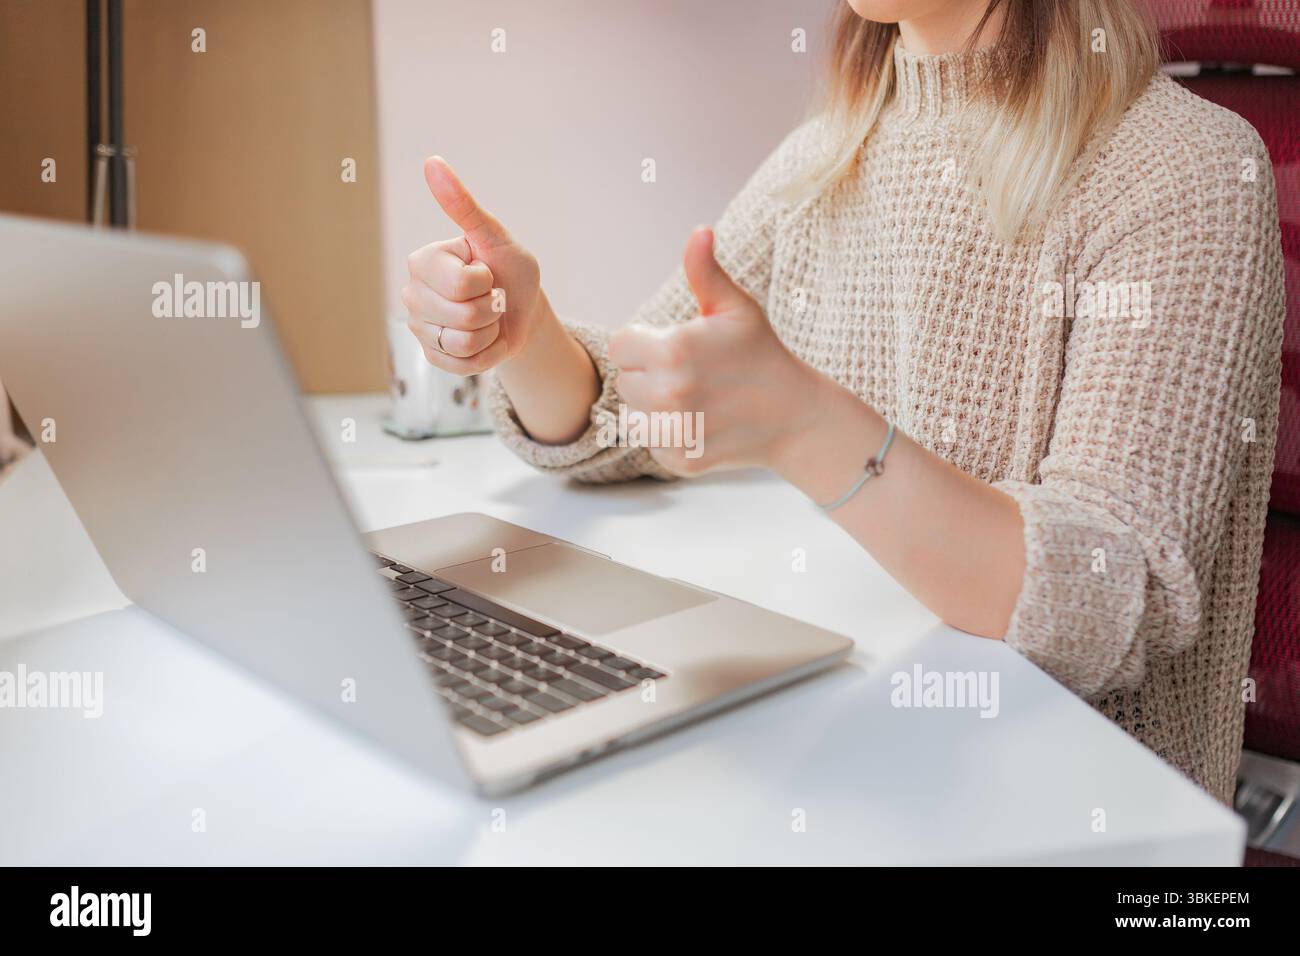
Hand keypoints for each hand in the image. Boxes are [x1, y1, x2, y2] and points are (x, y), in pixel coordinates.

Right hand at [404, 156, 542, 374]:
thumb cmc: (508, 268)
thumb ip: (464, 206)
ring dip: (490, 332)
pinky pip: (466, 365)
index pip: (462, 284)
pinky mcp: (433, 357)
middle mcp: (412, 294)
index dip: (487, 282)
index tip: (486, 272)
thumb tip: (432, 162)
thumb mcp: (494, 236)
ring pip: (465, 343)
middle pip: (465, 316)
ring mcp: (419, 328)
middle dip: (492, 309)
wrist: (522, 309)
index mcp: (422, 262)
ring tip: (487, 317)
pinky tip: (484, 337)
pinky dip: (487, 354)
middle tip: (490, 296)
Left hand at [608, 227, 824, 475]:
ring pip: (633, 417)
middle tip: (690, 374)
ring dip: (653, 410)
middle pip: (625, 383)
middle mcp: (668, 394)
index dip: (644, 345)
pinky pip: (651, 444)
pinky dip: (669, 438)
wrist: (794, 414)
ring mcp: (675, 431)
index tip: (674, 348)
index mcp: (672, 351)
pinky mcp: (680, 460)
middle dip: (649, 377)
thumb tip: (699, 231)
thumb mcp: (735, 309)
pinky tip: (700, 424)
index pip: (621, 348)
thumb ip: (706, 272)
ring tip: (692, 400)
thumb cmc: (760, 353)